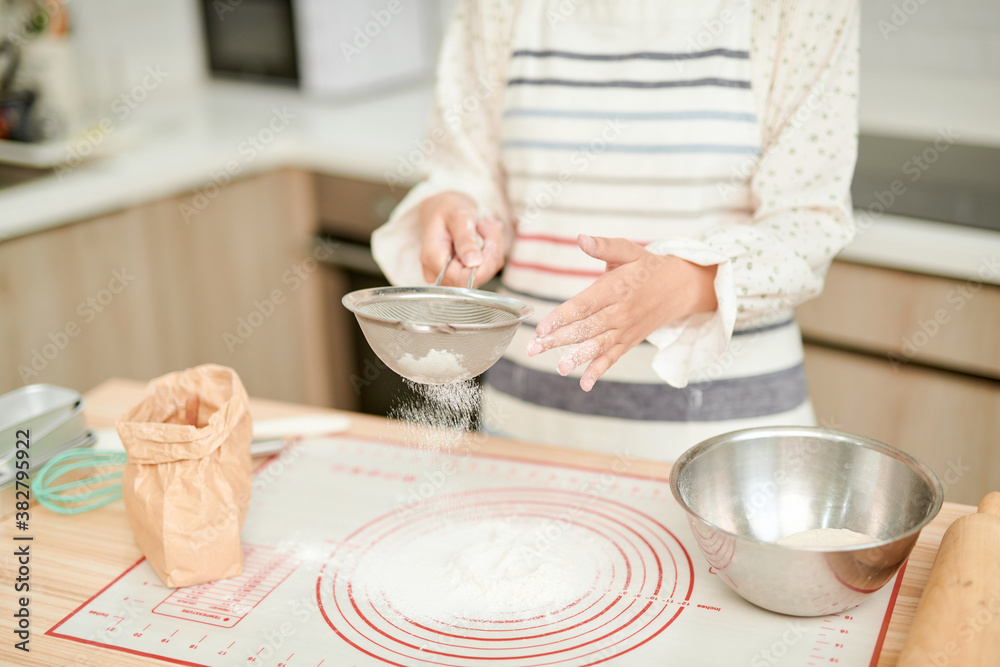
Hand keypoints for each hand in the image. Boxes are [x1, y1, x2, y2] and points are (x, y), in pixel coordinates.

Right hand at [419, 192, 503, 286]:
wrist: (441, 209)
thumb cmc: (445, 209)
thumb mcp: (457, 216)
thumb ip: (465, 238)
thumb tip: (474, 262)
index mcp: (432, 259)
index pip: (462, 279)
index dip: (484, 265)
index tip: (491, 241)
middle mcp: (439, 274)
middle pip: (476, 278)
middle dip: (491, 251)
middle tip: (488, 224)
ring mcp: (450, 276)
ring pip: (485, 273)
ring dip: (493, 248)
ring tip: (485, 224)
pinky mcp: (462, 274)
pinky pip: (486, 269)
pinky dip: (491, 250)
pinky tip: (485, 232)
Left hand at [526, 235, 717, 390]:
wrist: (680, 287)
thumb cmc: (647, 267)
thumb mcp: (628, 250)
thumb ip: (604, 246)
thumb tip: (581, 238)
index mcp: (614, 289)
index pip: (584, 305)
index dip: (562, 317)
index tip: (542, 327)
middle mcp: (619, 312)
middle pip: (586, 328)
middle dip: (558, 340)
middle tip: (533, 349)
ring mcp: (624, 330)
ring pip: (597, 346)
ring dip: (577, 358)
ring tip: (559, 368)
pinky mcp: (629, 342)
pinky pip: (612, 358)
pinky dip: (599, 370)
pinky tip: (585, 383)